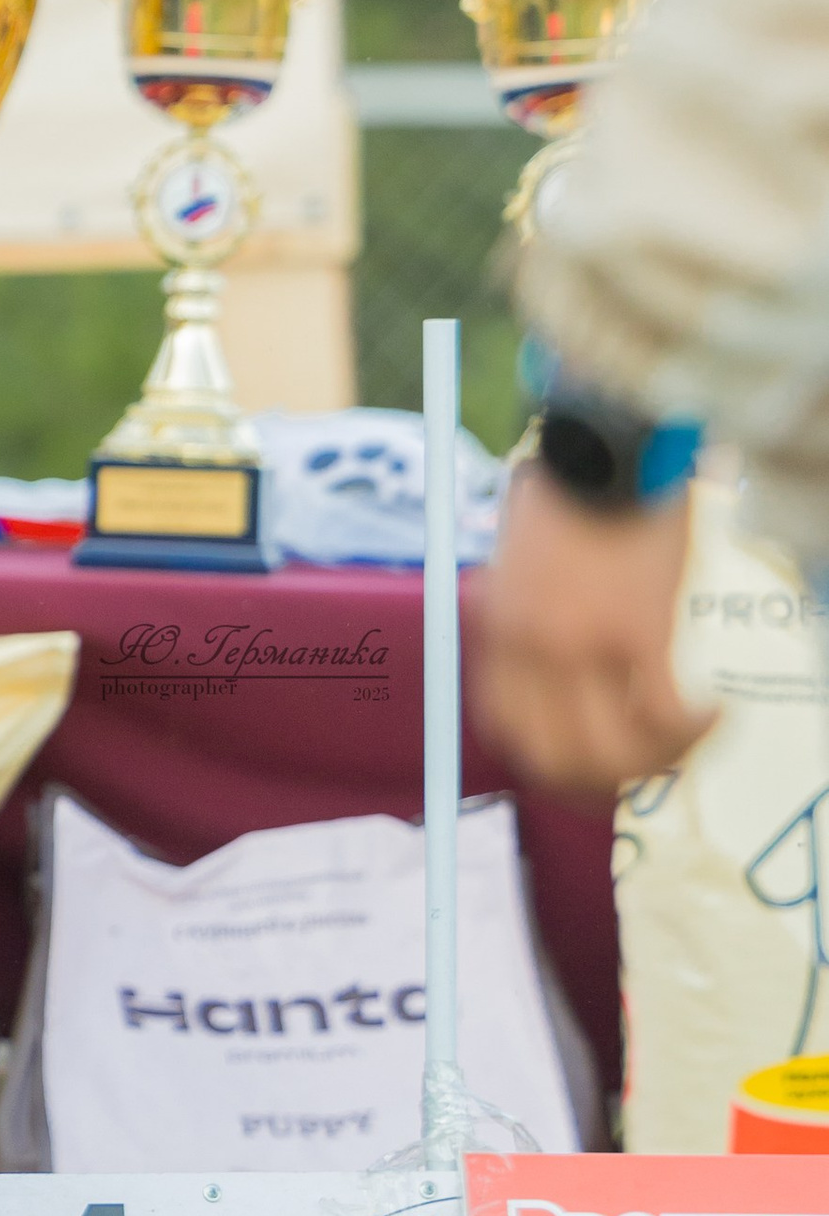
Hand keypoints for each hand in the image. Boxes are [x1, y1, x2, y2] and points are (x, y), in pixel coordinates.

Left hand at [469, 463, 708, 799]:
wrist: (605, 433)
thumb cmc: (575, 481)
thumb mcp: (524, 551)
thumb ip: (530, 607)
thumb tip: (554, 663)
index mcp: (497, 626)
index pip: (506, 730)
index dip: (551, 763)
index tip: (593, 764)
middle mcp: (528, 645)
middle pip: (555, 760)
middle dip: (604, 782)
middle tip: (650, 765)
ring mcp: (578, 642)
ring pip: (613, 754)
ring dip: (662, 760)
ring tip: (697, 732)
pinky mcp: (636, 629)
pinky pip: (665, 717)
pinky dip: (698, 728)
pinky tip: (719, 708)